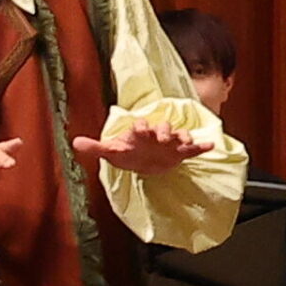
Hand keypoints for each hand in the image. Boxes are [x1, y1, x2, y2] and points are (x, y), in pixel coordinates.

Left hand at [74, 119, 214, 175]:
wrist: (141, 159)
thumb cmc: (127, 152)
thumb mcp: (110, 151)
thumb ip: (95, 147)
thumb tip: (74, 142)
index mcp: (140, 132)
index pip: (140, 126)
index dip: (141, 127)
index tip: (140, 130)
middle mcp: (156, 134)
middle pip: (163, 127)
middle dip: (164, 130)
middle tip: (163, 137)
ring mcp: (170, 142)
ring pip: (179, 135)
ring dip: (183, 137)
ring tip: (187, 141)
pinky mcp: (180, 152)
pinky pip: (192, 148)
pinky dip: (201, 146)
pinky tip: (210, 146)